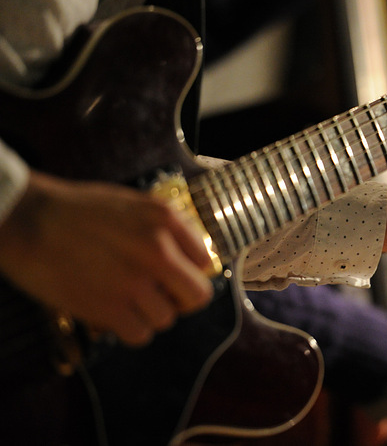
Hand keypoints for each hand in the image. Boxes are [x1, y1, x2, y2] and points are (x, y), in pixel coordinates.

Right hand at [0, 171, 213, 345]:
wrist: (28, 220)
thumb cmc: (78, 211)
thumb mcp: (134, 204)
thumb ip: (167, 227)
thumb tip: (192, 258)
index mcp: (165, 221)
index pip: (205, 262)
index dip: (189, 272)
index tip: (173, 276)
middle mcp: (157, 251)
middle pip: (197, 296)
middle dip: (181, 300)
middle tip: (161, 296)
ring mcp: (134, 282)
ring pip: (166, 319)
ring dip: (150, 314)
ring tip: (127, 300)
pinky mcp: (108, 308)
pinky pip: (140, 334)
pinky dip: (130, 330)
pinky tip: (115, 314)